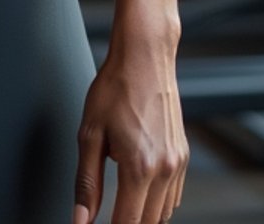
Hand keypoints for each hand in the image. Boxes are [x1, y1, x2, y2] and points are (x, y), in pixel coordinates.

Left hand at [72, 43, 188, 222]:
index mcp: (139, 167)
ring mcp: (177, 163)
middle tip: (107, 217)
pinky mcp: (183, 155)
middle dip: (127, 223)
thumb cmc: (115, 87)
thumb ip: (86, 183)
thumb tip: (81, 219)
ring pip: (164, 214)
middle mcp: (164, 169)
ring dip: (143, 216)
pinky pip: (173, 195)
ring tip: (121, 204)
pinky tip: (138, 188)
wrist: (144, 56)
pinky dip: (157, 201)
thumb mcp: (89, 134)